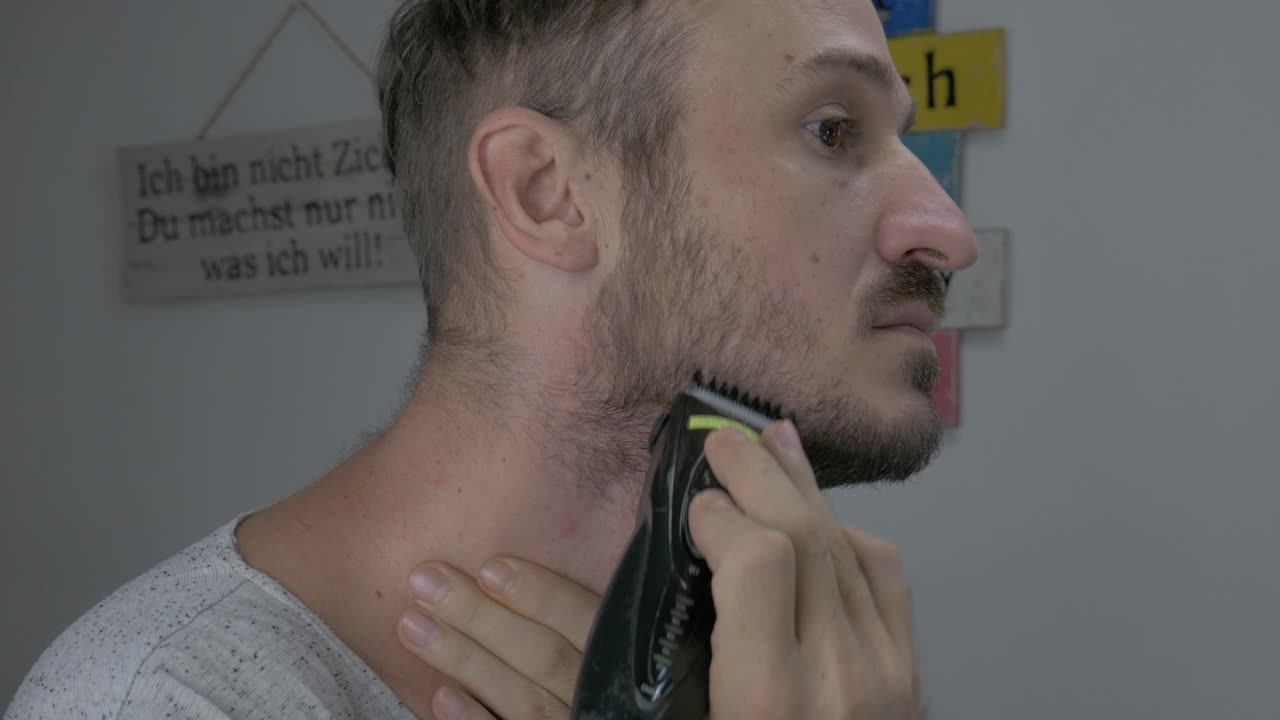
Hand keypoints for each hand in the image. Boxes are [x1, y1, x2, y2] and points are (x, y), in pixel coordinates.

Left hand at [396, 557, 600, 719]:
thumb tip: (516, 555)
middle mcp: (597, 692)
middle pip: (543, 655)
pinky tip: (442, 695)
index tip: (490, 566)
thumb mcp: (608, 638)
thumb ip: (583, 608)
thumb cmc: (598, 671)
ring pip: (522, 697)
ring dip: (464, 659)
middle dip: (480, 616)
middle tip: (425, 581)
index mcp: (621, 653)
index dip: (541, 594)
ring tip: (412, 624)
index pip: (586, 620)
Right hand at [689, 420, 922, 719]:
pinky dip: (847, 531)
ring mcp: (884, 667)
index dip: (723, 517)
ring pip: (846, 544)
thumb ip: (686, 649)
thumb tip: (662, 571)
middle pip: (805, 535)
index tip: (698, 506)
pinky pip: (885, 574)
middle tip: (726, 439)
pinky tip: (821, 513)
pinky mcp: (907, 670)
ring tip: (775, 445)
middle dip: (760, 473)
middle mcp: (836, 673)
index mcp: (769, 696)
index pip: (759, 561)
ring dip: (804, 487)